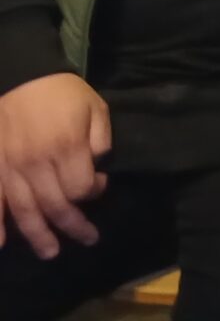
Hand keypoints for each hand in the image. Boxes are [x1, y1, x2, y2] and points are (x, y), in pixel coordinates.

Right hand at [0, 73, 110, 257]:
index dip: (94, 191)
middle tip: (87, 239)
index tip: (100, 185)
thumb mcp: (95, 108)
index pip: (81, 187)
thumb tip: (97, 167)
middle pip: (55, 205)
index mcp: (65, 147)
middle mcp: (36, 163)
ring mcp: (11, 168)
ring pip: (25, 210)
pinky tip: (2, 243)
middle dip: (73, 225)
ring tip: (51, 252)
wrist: (20, 78)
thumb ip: (99, 140)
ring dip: (38, 235)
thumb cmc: (62, 93)